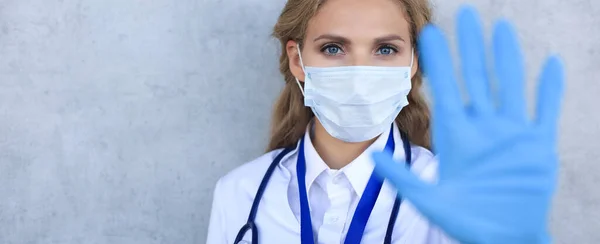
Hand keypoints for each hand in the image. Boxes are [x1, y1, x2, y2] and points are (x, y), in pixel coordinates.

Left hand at [372, 6, 563, 243]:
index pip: (446, 90)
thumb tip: (372, 156)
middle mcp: (483, 129)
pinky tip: (551, 63)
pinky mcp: (537, 145)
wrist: (501, 237)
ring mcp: (511, 134)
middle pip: (476, 79)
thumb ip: (403, 177)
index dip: (439, 62)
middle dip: (471, 47)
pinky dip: (549, 88)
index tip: (428, 34)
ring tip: (502, 28)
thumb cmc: (464, 221)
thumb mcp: (429, 199)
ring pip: (509, 86)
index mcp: (456, 137)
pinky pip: (546, 110)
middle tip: (467, 14)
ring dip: (507, 57)